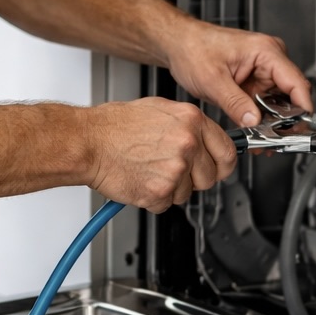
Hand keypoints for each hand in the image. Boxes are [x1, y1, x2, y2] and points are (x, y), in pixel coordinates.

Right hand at [86, 97, 238, 211]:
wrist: (88, 142)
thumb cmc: (114, 126)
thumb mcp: (159, 110)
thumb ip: (188, 126)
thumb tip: (206, 140)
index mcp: (191, 120)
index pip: (227, 152)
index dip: (222, 165)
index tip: (218, 169)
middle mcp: (187, 143)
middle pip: (210, 177)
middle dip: (192, 179)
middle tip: (170, 170)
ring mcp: (175, 169)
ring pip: (187, 193)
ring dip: (170, 188)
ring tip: (147, 170)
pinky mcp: (160, 191)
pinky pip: (166, 204)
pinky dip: (152, 198)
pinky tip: (139, 179)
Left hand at [161, 15, 312, 127]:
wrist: (178, 44)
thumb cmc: (192, 48)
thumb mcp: (212, 80)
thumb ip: (235, 103)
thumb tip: (254, 122)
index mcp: (266, 51)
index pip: (297, 83)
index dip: (302, 109)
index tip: (297, 129)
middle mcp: (269, 59)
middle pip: (291, 95)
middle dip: (285, 121)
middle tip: (274, 141)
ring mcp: (262, 70)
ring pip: (279, 102)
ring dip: (272, 123)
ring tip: (262, 140)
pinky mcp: (253, 81)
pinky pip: (265, 103)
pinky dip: (261, 118)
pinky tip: (255, 132)